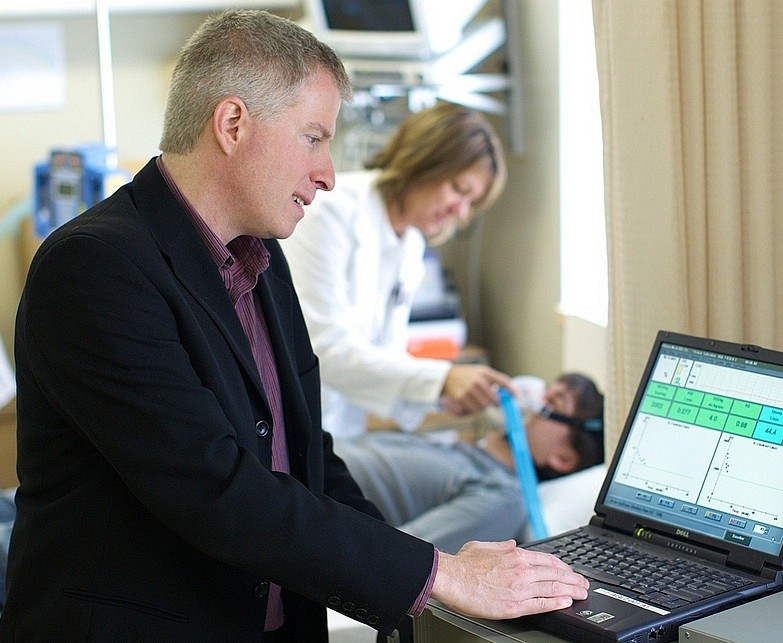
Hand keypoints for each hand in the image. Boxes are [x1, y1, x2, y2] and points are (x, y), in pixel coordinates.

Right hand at [430, 540, 588, 619]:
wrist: (451, 578)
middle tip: (584, 583)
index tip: (570, 570)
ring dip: (571, 590)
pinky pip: (541, 604)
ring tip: (582, 593)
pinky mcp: (514, 605)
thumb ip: (501, 546)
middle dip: (573, 579)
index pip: (547, 559)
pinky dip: (556, 603)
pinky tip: (566, 602)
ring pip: (553, 588)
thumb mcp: (484, 545)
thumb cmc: (463, 564)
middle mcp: (521, 570)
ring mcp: (519, 588)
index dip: (562, 566)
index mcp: (515, 554)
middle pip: (555, 574)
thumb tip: (511, 544)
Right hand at [441, 364, 511, 414]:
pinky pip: (474, 410)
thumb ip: (494, 380)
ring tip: (479, 401)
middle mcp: (478, 381)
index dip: (513, 391)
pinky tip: (471, 403)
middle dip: (495, 404)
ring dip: (484, 407)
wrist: (447, 376)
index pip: (504, 382)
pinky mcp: (461, 398)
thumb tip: (509, 395)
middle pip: (495, 400)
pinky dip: (474, 410)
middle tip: (494, 403)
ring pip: (484, 407)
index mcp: (485, 372)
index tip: (517, 398)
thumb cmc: (468, 375)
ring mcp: (469, 390)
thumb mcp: (481, 372)